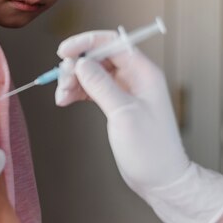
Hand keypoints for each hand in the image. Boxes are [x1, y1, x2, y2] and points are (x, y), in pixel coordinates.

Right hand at [56, 31, 222, 222]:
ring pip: (92, 73)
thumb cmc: (151, 149)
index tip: (64, 51)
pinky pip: (92, 89)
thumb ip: (101, 85)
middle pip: (99, 57)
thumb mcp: (124, 114)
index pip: (113, 43)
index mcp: (143, 73)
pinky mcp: (116, 105)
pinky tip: (65, 100)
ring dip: (73, 80)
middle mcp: (134, 78)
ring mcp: (124, 91)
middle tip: (62, 81)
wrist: (160, 179)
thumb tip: (81, 63)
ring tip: (61, 96)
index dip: (86, 42)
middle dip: (76, 66)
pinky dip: (77, 92)